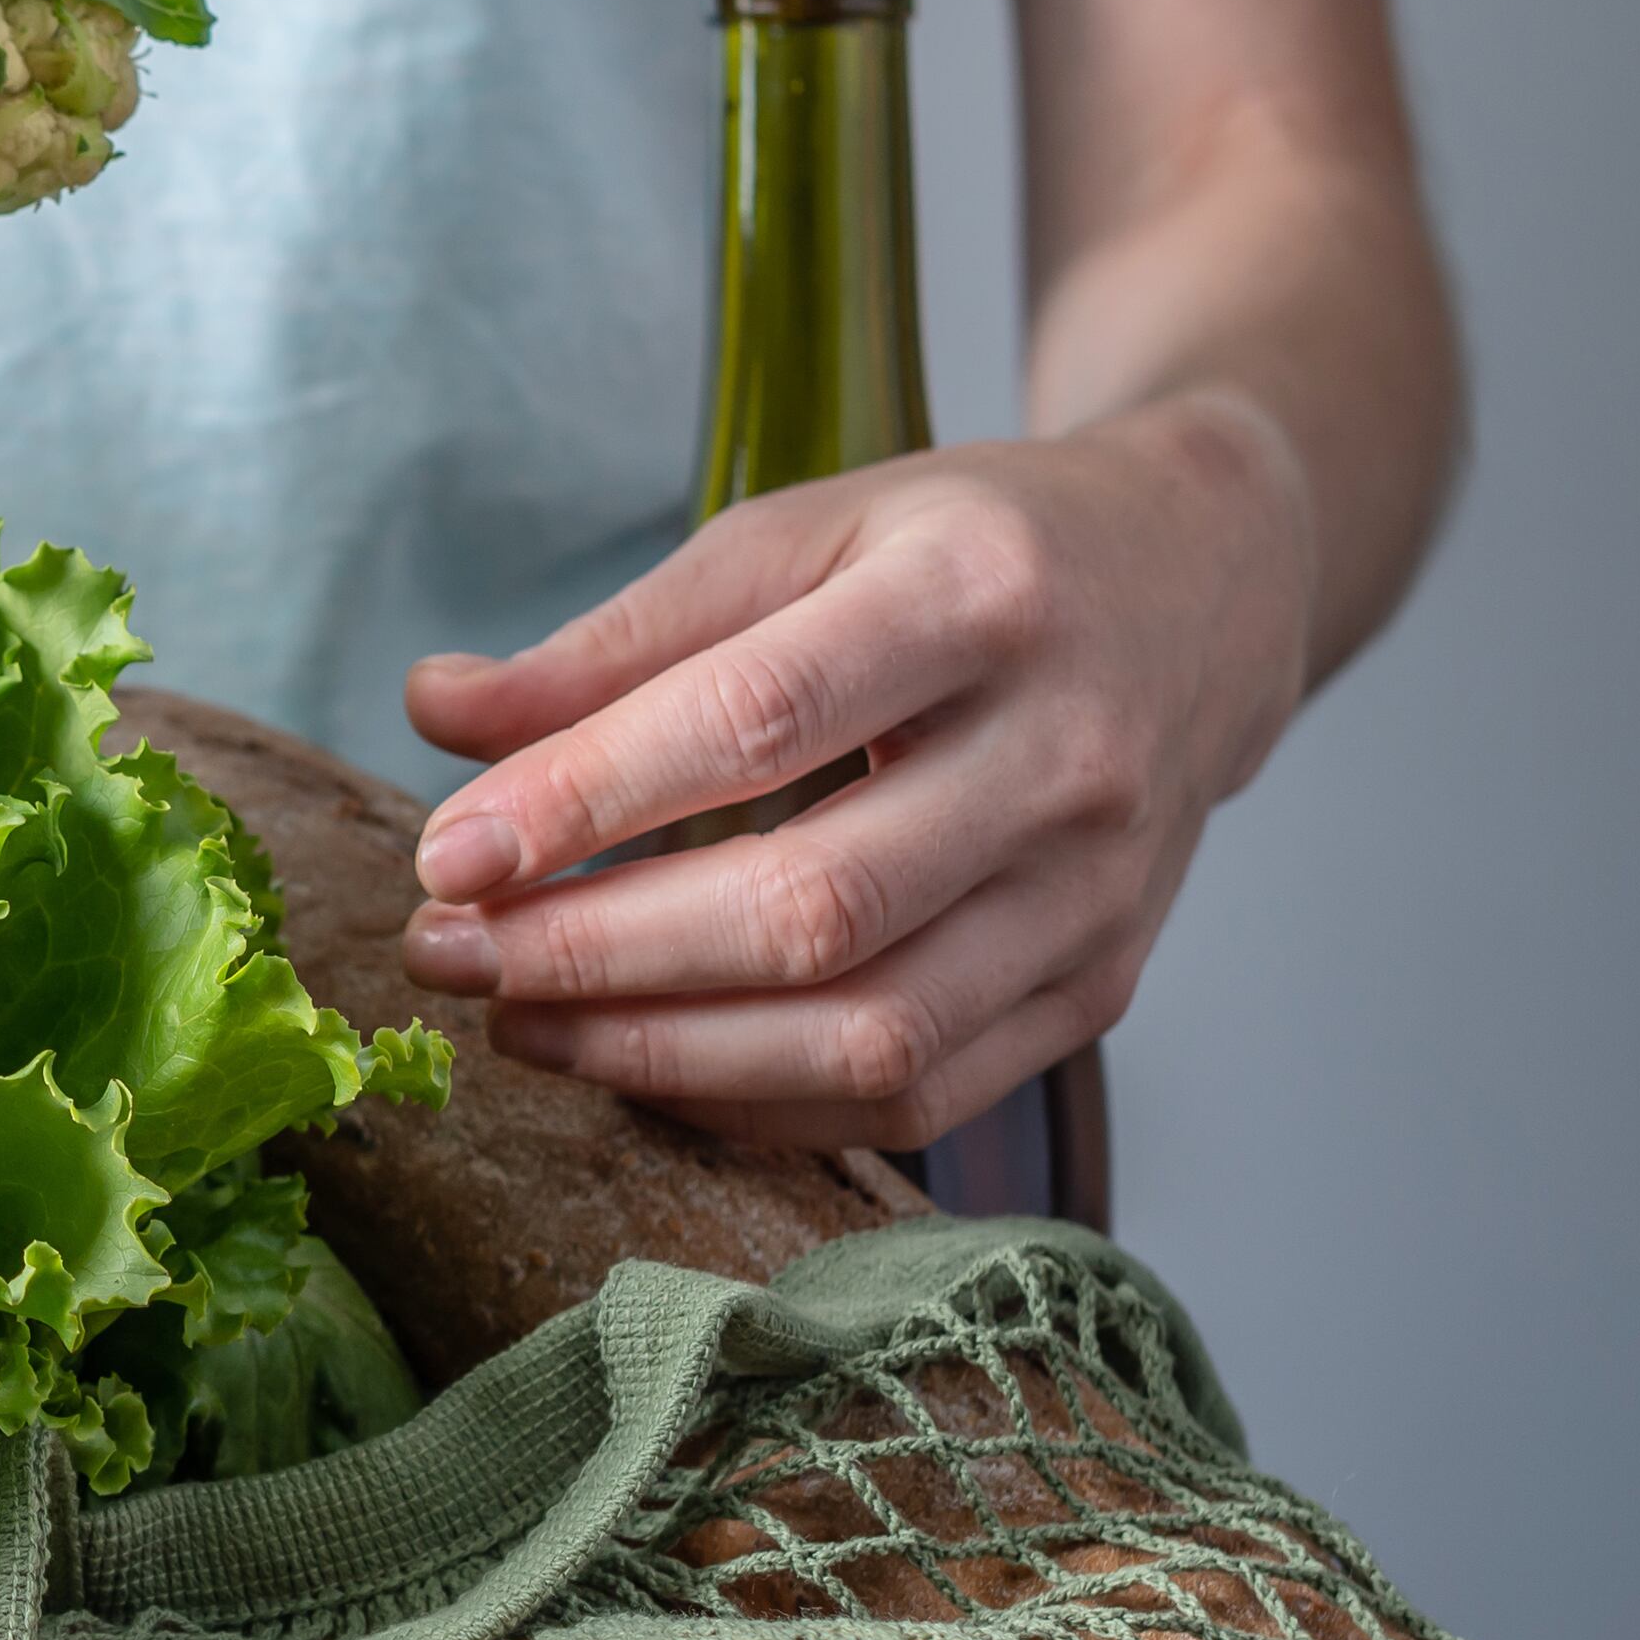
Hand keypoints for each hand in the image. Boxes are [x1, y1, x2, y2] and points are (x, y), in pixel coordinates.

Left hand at [393, 402, 1319, 1151]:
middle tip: (448, 953)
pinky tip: (641, 1064)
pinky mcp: (1101, 987)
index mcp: (981, 595)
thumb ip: (622, 638)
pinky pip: (914, 1099)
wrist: (1202, 588)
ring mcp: (1098, 891)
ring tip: (519, 1019)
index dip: (587, 800)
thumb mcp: (801, 535)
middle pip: (810, 907)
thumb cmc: (969, 555)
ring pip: (864, 1035)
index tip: (447, 854)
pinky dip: (756, 1104)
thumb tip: (437, 715)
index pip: (758, 720)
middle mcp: (1064, 754)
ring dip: (661, 1052)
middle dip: (597, 952)